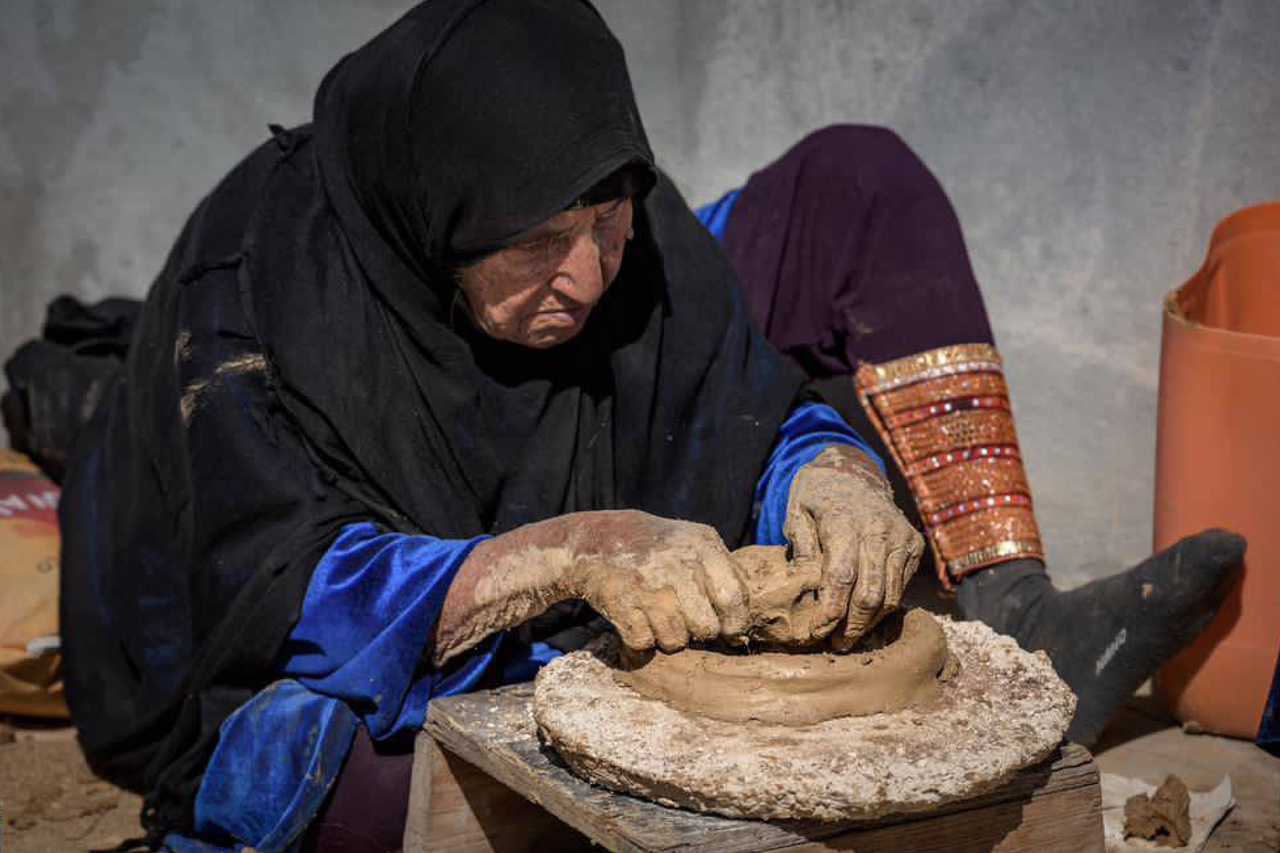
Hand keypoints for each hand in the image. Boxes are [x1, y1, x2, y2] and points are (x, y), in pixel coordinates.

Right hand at [566, 510, 748, 651]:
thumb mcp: (697, 542)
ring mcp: (648, 586)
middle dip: (700, 632)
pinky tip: (639, 622)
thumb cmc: (660, 548)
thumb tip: (748, 619)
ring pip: (675, 640)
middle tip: (689, 622)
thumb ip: (726, 572)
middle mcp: (678, 567)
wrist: (599, 540)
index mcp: (703, 549)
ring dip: (669, 638)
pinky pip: (644, 643)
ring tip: (661, 620)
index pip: (733, 599)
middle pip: (706, 627)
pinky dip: (641, 642)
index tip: (730, 632)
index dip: (735, 624)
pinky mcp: (621, 603)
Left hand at [784, 446, 923, 645]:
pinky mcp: (914, 545)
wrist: (855, 471)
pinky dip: (884, 606)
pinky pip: (901, 586)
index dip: (831, 611)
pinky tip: (866, 617)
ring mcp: (901, 538)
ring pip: (890, 595)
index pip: (841, 577)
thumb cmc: (818, 494)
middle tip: (836, 645)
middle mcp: (879, 531)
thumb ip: (800, 543)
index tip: (818, 632)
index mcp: (846, 522)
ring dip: (870, 623)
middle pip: (870, 593)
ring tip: (849, 638)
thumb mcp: (797, 509)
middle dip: (852, 626)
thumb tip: (804, 581)